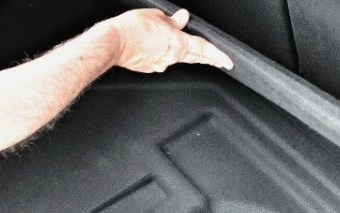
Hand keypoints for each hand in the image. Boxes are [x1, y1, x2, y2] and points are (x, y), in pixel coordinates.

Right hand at [108, 8, 233, 72]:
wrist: (112, 43)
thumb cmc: (131, 29)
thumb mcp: (156, 16)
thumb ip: (173, 21)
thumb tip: (182, 18)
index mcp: (177, 44)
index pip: (204, 49)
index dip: (218, 56)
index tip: (228, 62)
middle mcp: (171, 57)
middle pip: (194, 57)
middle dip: (207, 58)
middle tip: (217, 61)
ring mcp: (160, 65)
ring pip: (176, 58)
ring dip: (180, 51)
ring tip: (178, 42)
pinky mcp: (149, 68)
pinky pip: (161, 59)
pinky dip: (162, 53)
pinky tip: (156, 46)